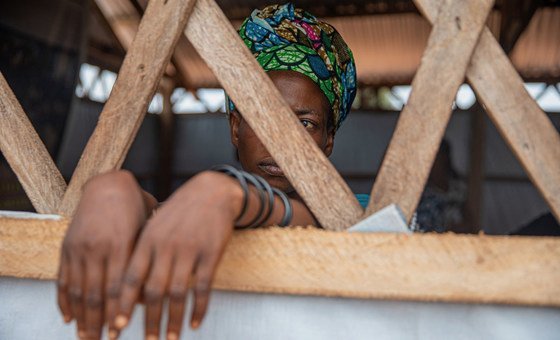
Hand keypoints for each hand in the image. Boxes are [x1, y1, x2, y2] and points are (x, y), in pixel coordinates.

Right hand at [57, 171, 152, 338]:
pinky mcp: (67, 247)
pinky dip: (65, 301)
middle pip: (96, 294)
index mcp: (122, 243)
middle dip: (100, 321)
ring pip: (78, 290)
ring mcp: (80, 248)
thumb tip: (158, 293)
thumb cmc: (136, 209)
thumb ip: (148, 259)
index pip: (119, 286)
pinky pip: (63, 279)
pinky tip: (69, 318)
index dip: (118, 311)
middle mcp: (99, 247)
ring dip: (82, 317)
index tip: (120, 331)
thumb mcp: (148, 229)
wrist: (108, 184)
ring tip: (87, 337)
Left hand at [113, 171, 241, 339]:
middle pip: (153, 291)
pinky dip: (198, 309)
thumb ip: (144, 251)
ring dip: (173, 321)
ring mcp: (189, 250)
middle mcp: (166, 246)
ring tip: (170, 339)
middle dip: (149, 321)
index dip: (123, 304)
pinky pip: (202, 287)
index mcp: (148, 239)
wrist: (213, 191)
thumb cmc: (180, 210)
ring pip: (177, 294)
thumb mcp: (156, 224)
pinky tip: (195, 323)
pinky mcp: (211, 254)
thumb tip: (133, 289)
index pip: (130, 277)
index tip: (117, 326)